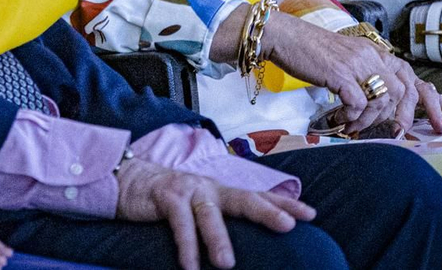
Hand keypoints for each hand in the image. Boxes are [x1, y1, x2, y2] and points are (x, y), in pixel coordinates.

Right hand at [114, 158, 315, 269]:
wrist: (130, 181)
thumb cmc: (171, 201)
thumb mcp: (201, 208)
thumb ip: (223, 220)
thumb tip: (250, 245)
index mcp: (223, 192)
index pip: (259, 196)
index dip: (285, 204)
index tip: (311, 215)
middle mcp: (211, 189)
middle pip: (244, 199)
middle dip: (267, 212)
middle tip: (287, 227)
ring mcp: (189, 190)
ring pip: (209, 214)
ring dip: (219, 239)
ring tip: (227, 265)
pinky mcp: (166, 197)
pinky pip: (178, 223)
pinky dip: (185, 245)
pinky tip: (190, 266)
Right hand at [261, 13, 408, 134]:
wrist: (285, 36)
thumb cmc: (310, 50)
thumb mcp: (346, 57)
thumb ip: (363, 73)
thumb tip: (373, 104)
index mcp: (373, 51)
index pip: (409, 75)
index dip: (421, 101)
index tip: (416, 121)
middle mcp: (369, 55)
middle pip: (402, 90)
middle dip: (397, 116)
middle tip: (387, 131)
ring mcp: (355, 63)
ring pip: (382, 99)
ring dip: (370, 119)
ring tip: (355, 126)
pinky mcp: (339, 74)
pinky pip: (358, 104)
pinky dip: (352, 116)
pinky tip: (341, 118)